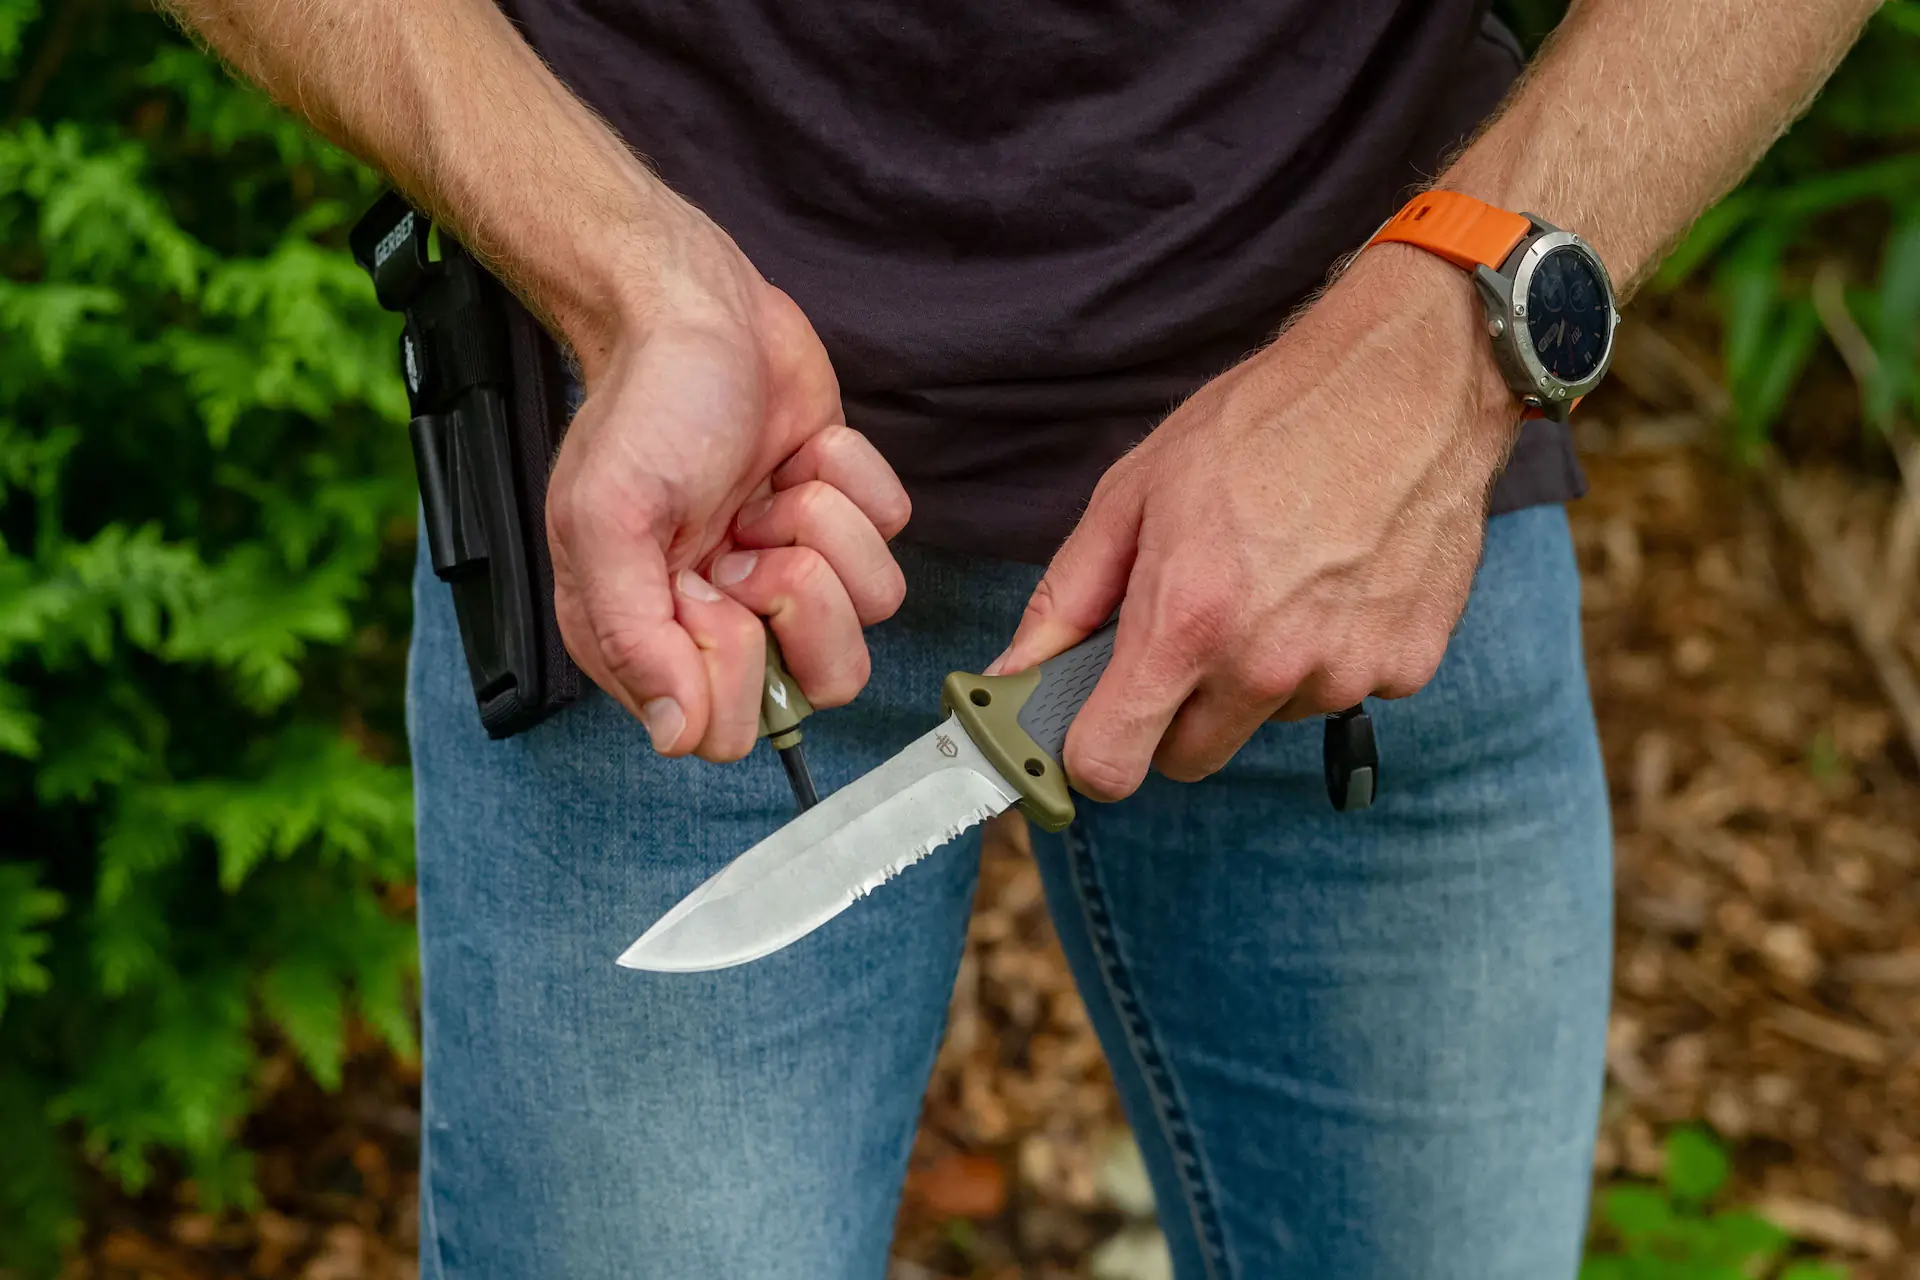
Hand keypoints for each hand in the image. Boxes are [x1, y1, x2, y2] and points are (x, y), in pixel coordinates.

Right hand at [546, 203, 909, 760]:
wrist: (697, 307)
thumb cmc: (646, 404)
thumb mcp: (609, 516)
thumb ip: (632, 635)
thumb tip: (672, 734)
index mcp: (651, 635)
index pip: (724, 729)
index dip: (734, 659)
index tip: (708, 586)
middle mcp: (727, 619)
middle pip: (818, 681)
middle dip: (797, 591)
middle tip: (747, 533)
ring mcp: (793, 571)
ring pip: (870, 609)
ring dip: (825, 526)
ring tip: (770, 486)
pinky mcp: (846, 523)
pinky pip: (894, 540)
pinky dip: (853, 482)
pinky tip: (799, 455)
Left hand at [990, 246, 1517, 799]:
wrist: (1405, 382)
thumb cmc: (1264, 422)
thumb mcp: (1135, 491)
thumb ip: (1068, 596)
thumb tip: (1012, 670)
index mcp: (1187, 623)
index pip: (1114, 766)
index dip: (1093, 755)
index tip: (1094, 727)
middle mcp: (1267, 665)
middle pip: (1190, 757)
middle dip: (1175, 713)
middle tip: (1190, 628)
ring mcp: (1344, 673)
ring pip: (1268, 719)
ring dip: (1259, 675)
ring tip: (1278, 579)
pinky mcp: (1406, 667)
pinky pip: (1341, 692)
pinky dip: (1330, 653)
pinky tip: (1336, 580)